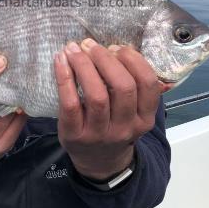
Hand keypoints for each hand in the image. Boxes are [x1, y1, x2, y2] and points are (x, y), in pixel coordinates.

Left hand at [55, 39, 161, 180]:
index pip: (147, 83)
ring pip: (97, 95)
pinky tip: (61, 61)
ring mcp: (100, 134)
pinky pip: (70, 103)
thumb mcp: (134, 112)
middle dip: (106, 59)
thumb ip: (135, 85)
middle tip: (91, 45)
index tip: (117, 47)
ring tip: (74, 49)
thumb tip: (119, 48)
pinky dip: (64, 77)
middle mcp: (125, 128)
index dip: (133, 59)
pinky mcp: (75, 135)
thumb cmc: (115, 125)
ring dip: (85, 65)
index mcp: (144, 118)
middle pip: (123, 87)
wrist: (98, 162)